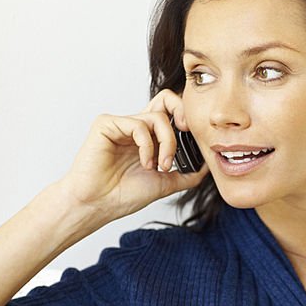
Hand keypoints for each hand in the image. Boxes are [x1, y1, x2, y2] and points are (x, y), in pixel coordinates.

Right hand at [57, 89, 208, 221]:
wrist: (97, 205)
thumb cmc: (123, 195)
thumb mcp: (165, 183)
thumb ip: (186, 173)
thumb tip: (208, 165)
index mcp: (148, 137)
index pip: (171, 111)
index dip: (186, 116)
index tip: (195, 137)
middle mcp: (136, 126)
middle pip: (166, 99)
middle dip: (182, 113)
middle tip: (187, 132)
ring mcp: (121, 124)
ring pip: (157, 117)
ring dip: (167, 143)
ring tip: (160, 166)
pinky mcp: (106, 124)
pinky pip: (138, 125)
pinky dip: (148, 146)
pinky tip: (145, 163)